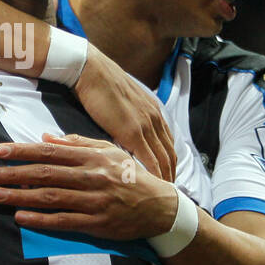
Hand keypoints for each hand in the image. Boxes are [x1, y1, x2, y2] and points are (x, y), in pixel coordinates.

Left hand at [0, 133, 177, 239]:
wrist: (160, 207)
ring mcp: (94, 202)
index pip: (50, 152)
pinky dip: (41, 220)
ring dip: (20, 197)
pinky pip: (64, 221)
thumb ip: (77, 144)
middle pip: (45, 174)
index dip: (22, 151)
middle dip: (13, 174)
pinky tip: (21, 217)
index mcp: (92, 157)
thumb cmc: (130, 176)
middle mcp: (91, 177)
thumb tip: (46, 138)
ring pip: (51, 197)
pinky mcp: (97, 224)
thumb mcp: (108, 152)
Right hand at [73, 44, 175, 181]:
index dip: (169, 160)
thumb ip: (128, 118)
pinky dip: (154, 174)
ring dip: (166, 177)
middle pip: (170, 153)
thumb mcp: (122, 102)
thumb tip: (124, 133)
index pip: (167, 142)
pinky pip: (150, 159)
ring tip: (163, 193)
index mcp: (153, 111)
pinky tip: (152, 186)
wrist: (92, 71)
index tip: (168, 175)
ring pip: (164, 158)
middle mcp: (155, 119)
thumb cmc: (100, 84)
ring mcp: (146, 125)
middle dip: (172, 173)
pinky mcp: (133, 132)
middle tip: (169, 191)